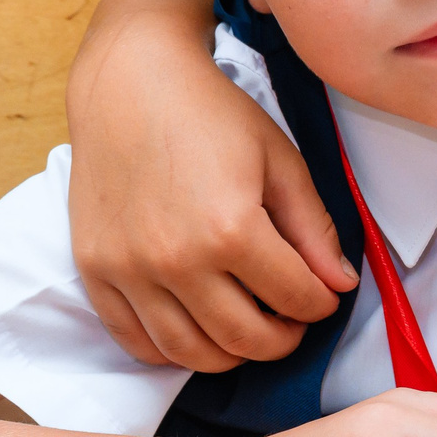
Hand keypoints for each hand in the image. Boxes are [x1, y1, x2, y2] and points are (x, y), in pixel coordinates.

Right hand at [68, 16, 355, 373]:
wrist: (130, 83)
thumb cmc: (211, 114)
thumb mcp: (280, 161)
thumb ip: (314, 229)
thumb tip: (341, 284)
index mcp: (231, 230)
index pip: (295, 298)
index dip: (320, 304)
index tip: (323, 296)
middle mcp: (177, 260)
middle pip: (245, 339)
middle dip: (282, 339)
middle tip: (291, 320)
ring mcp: (130, 271)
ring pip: (191, 354)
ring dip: (232, 353)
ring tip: (249, 327)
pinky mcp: (95, 271)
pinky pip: (136, 341)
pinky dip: (172, 351)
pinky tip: (197, 329)